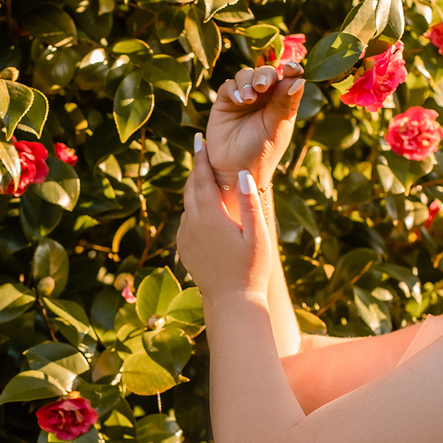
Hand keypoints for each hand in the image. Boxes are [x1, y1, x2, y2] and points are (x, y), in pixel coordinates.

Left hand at [176, 133, 271, 305]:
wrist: (232, 303)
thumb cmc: (252, 270)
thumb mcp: (258, 235)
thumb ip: (250, 202)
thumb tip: (242, 172)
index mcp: (210, 216)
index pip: (202, 178)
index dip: (200, 157)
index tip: (198, 139)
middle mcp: (192, 224)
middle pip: (190, 188)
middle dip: (195, 169)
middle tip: (199, 150)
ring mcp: (185, 238)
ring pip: (187, 205)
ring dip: (194, 190)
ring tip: (204, 177)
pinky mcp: (184, 249)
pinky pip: (186, 222)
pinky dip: (193, 210)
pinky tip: (203, 209)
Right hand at [206, 62, 305, 186]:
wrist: (236, 170)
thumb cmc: (262, 153)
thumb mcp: (276, 128)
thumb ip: (284, 103)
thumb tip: (298, 78)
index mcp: (282, 102)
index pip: (289, 79)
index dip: (290, 70)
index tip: (291, 69)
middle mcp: (264, 97)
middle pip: (266, 73)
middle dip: (265, 74)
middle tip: (263, 85)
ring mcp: (244, 98)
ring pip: (247, 75)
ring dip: (248, 81)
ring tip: (249, 99)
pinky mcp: (225, 102)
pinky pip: (229, 86)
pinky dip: (234, 89)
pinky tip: (239, 101)